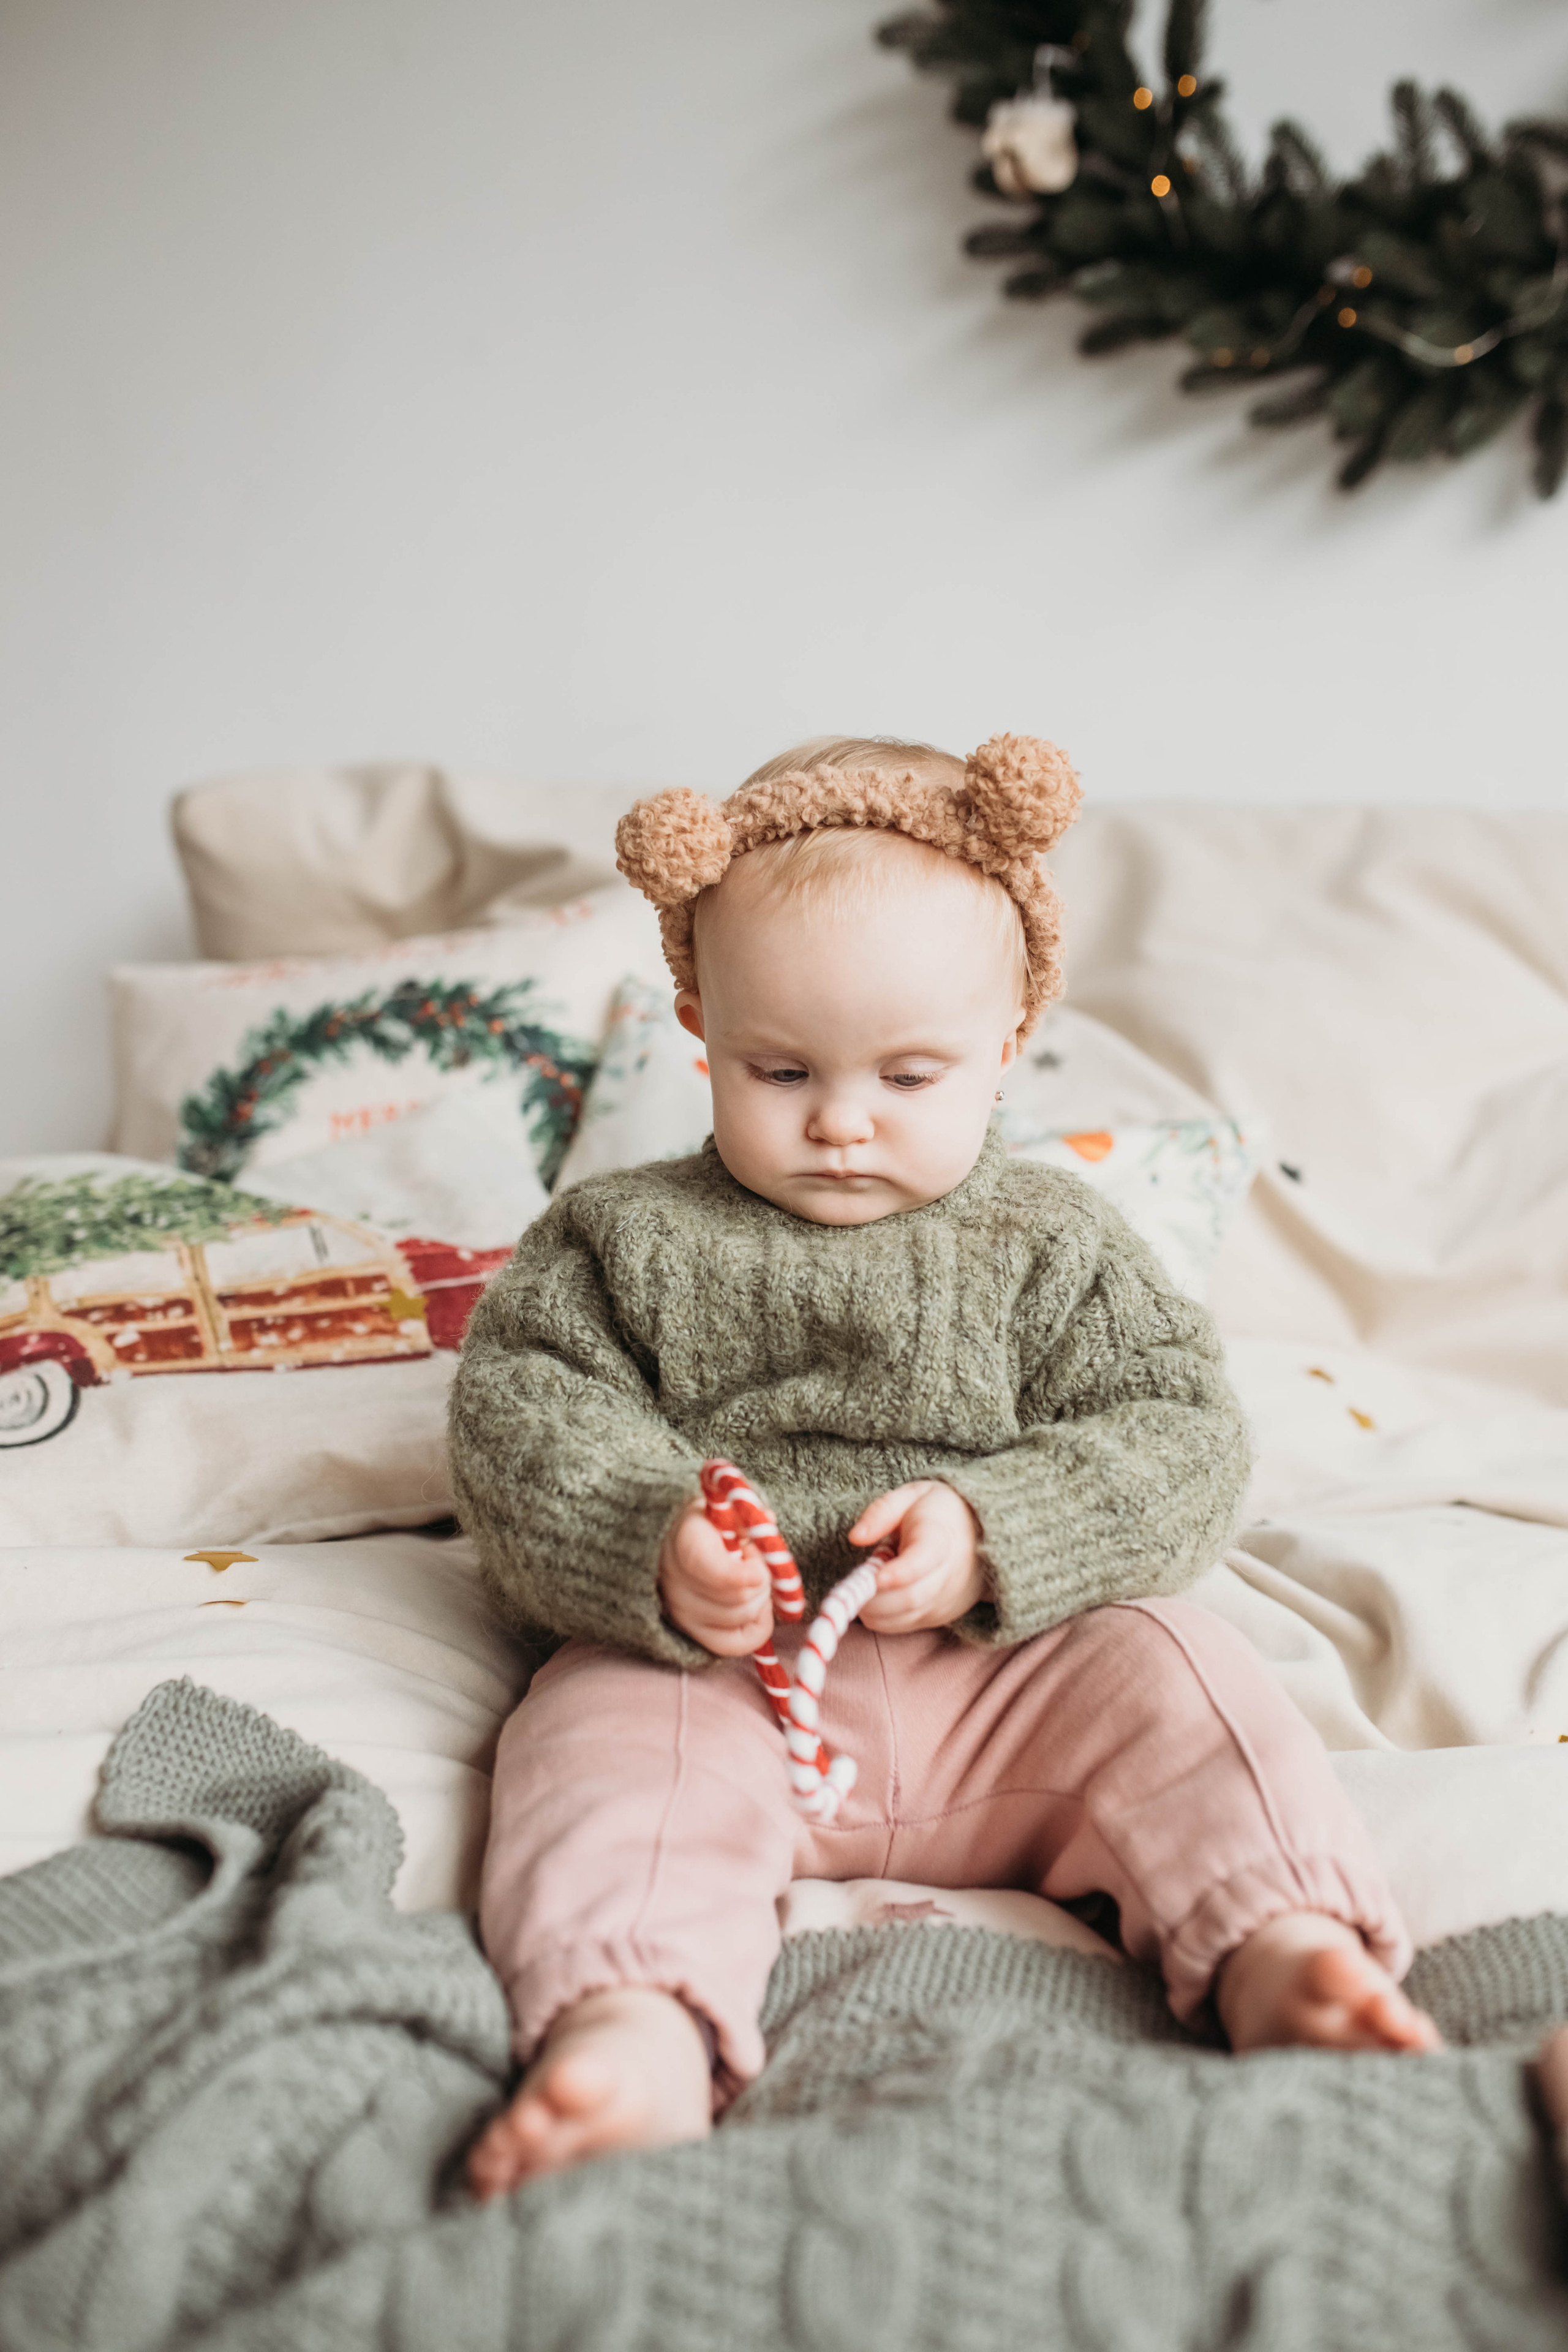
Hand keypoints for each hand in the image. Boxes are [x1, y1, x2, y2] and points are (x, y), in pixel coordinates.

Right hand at [658, 1496, 774, 1655]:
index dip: (747, 1574)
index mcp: (684, 1543)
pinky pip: (735, 1644)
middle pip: (739, 1599)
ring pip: (742, 1619)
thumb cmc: (710, 1522)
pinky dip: (757, 1627)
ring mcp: (681, 1613)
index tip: (757, 1558)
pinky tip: (759, 1606)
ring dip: (761, 1598)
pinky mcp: (693, 1633)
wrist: (677, 1541)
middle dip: (762, 1579)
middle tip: (756, 1561)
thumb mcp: (726, 1506)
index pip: (715, 1572)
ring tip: (752, 1578)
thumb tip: (768, 1520)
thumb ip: (747, 1512)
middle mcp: (676, 1584)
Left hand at [849, 1481, 985, 1633]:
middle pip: (910, 1598)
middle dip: (873, 1597)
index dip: (895, 1573)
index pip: (921, 1563)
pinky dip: (883, 1617)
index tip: (873, 1575)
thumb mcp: (910, 1496)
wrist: (980, 1533)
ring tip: (868, 1584)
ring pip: (905, 1617)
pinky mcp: (941, 1616)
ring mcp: (947, 1600)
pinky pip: (906, 1625)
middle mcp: (950, 1575)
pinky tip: (880, 1596)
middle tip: (853, 1584)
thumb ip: (881, 1512)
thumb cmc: (937, 1511)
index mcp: (941, 1538)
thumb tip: (855, 1537)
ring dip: (875, 1609)